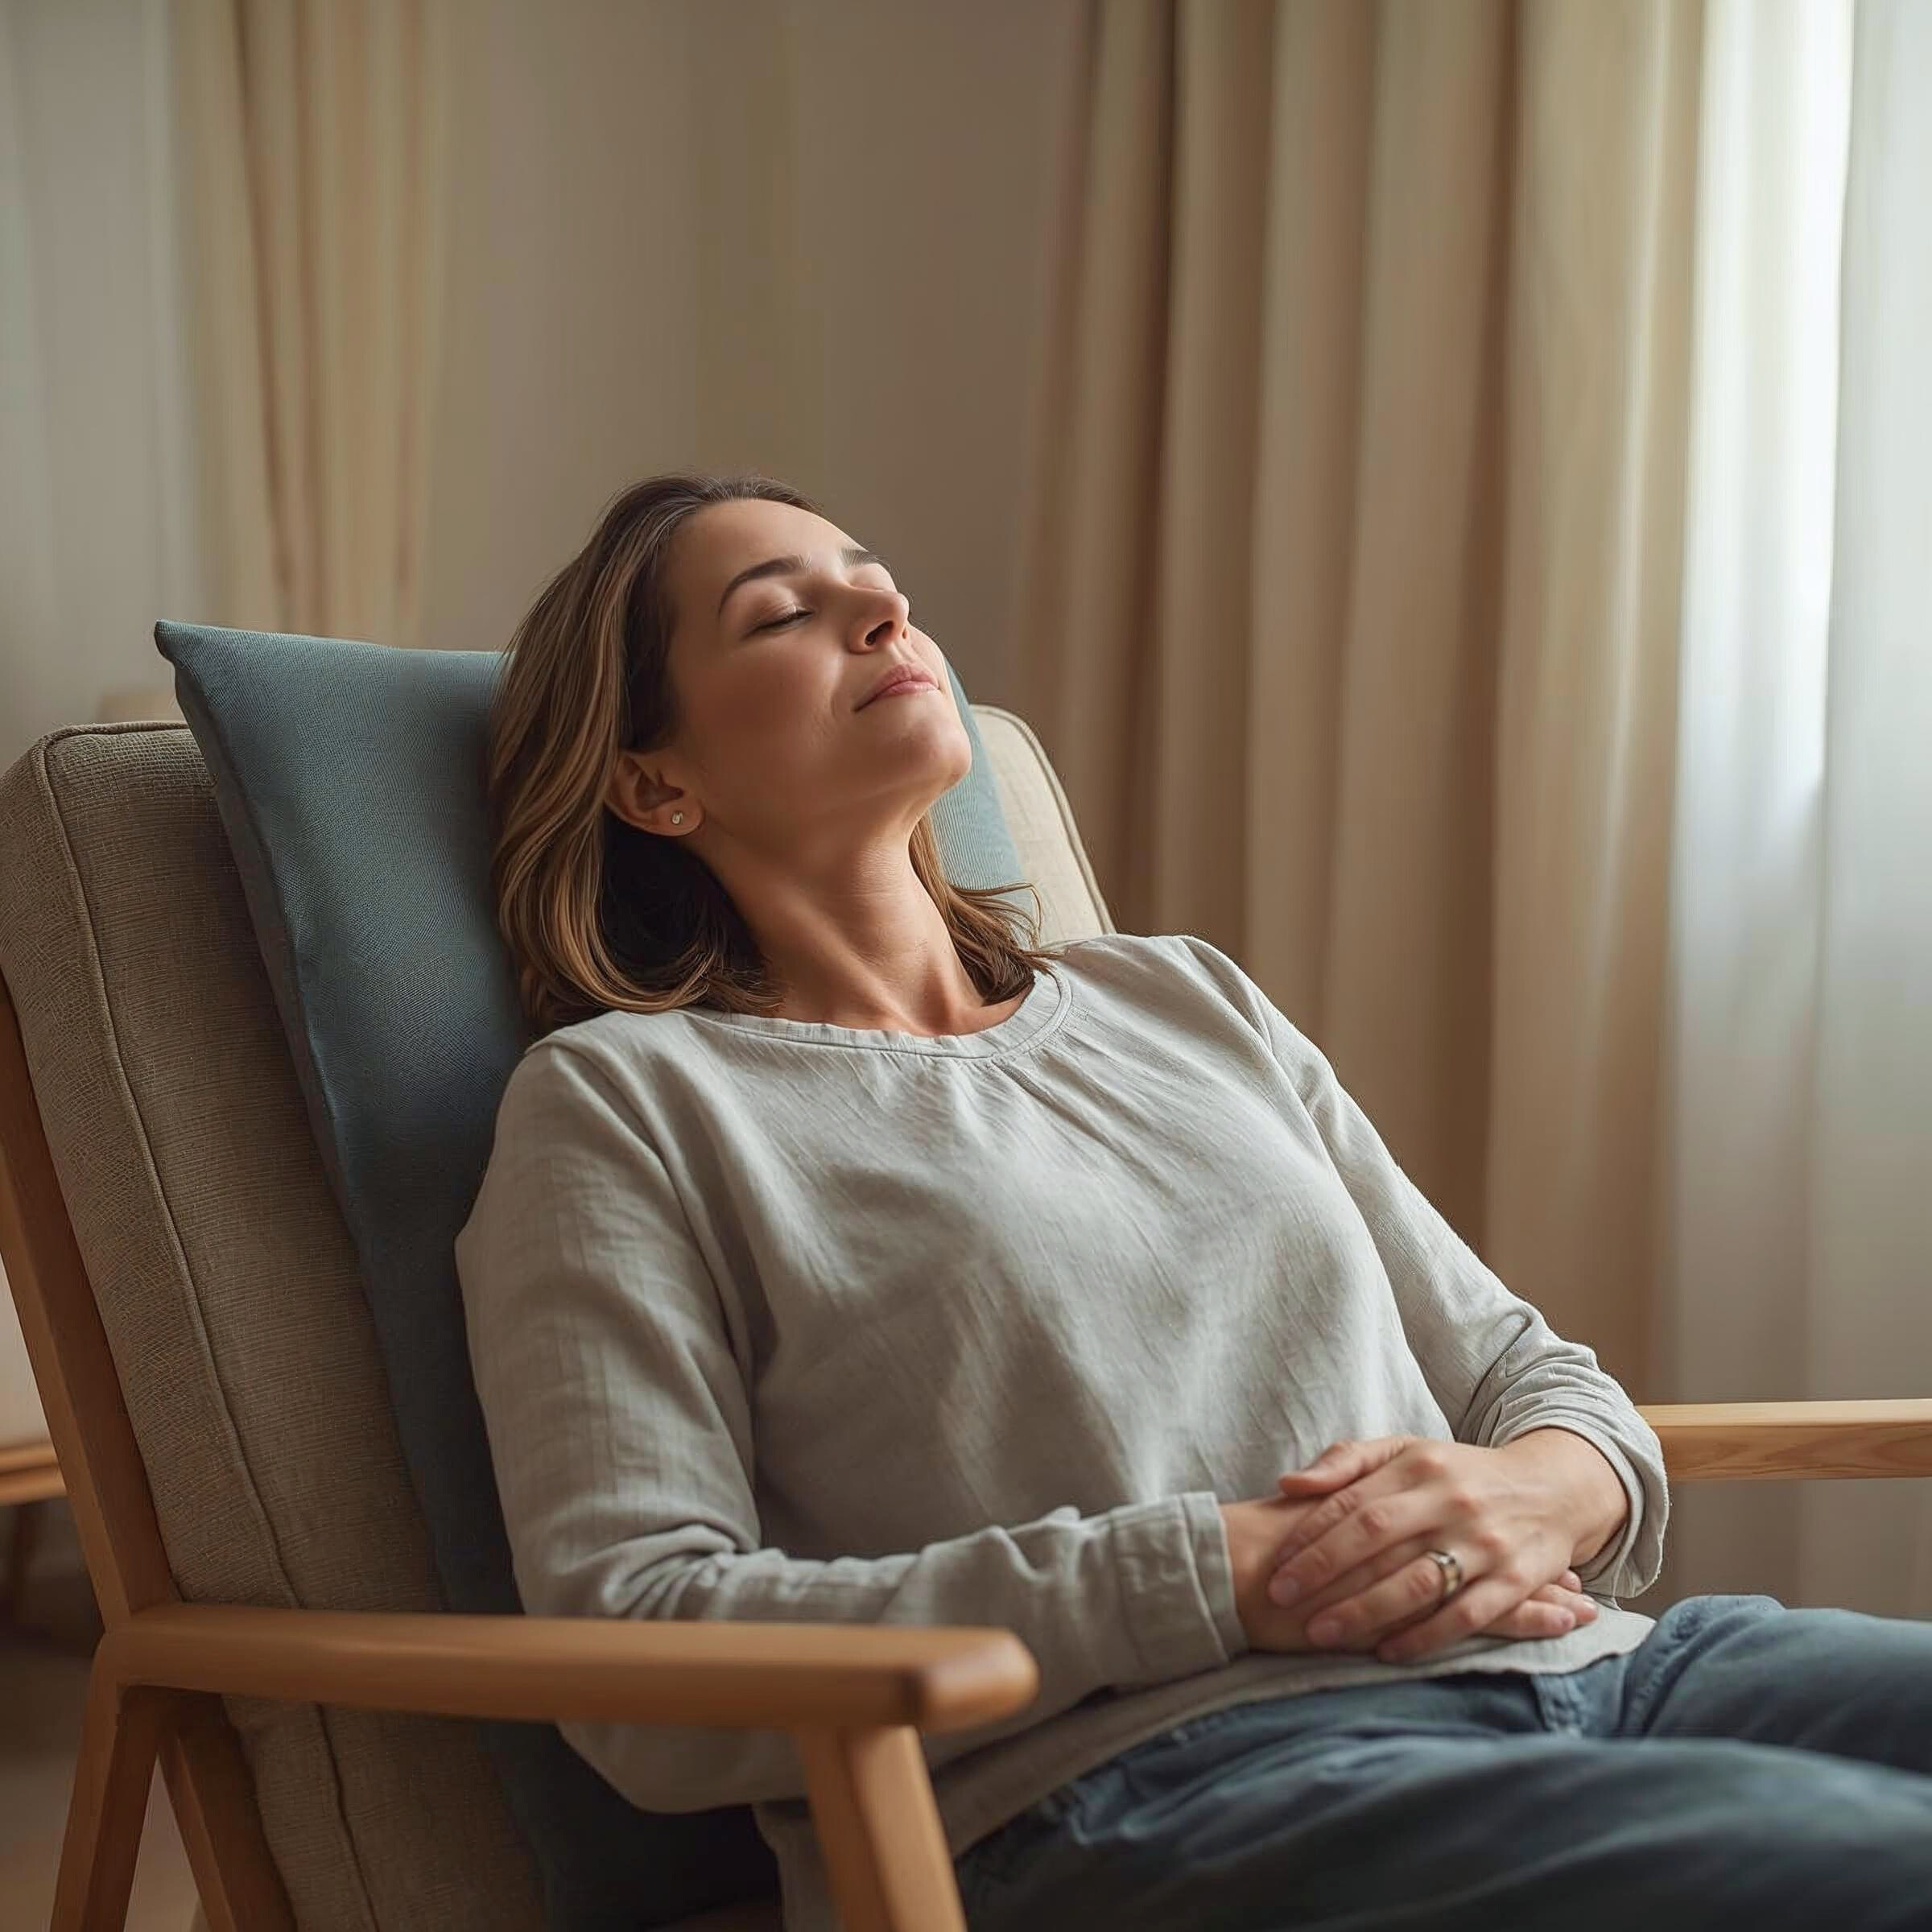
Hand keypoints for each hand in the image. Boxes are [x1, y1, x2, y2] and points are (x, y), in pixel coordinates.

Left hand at [1220, 1492, 1596, 1655]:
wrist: (1554, 1488)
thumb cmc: (1459, 1474)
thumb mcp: (1406, 1451)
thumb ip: (1347, 1462)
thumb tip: (1288, 1483)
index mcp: (1419, 1465)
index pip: (1353, 1501)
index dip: (1310, 1533)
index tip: (1275, 1563)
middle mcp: (1451, 1500)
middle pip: (1377, 1536)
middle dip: (1324, 1570)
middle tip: (1279, 1597)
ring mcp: (1485, 1541)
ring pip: (1417, 1580)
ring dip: (1364, 1610)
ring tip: (1320, 1634)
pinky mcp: (1516, 1579)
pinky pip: (1466, 1614)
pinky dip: (1426, 1636)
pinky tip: (1386, 1652)